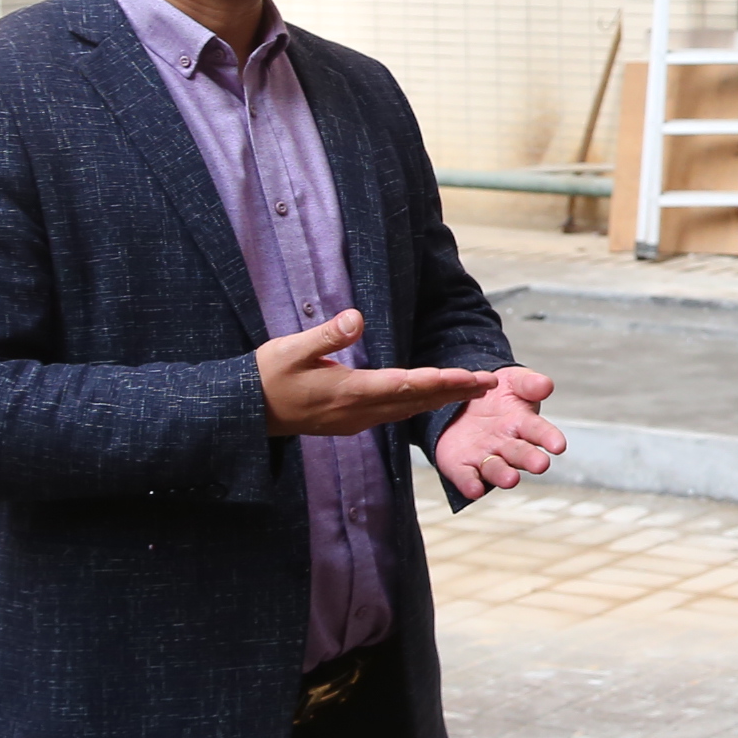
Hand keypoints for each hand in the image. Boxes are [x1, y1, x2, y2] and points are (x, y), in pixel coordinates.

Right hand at [255, 311, 497, 436]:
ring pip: (408, 410)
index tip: (466, 377)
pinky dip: (419, 405)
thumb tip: (356, 317)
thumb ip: (325, 334)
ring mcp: (356, 420)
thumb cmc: (267, 376)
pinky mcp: (351, 421)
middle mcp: (358, 411)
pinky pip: (395, 414)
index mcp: (347, 392)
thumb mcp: (290, 349)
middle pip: (415, 401)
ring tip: (472, 389)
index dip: (437, 381)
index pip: (402, 386)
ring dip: (441, 399)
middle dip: (453, 391)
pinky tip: (432, 398)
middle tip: (489, 382)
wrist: (248, 412)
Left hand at [434, 367, 566, 493]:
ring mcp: (484, 456)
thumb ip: (529, 383)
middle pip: (521, 453)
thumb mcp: (513, 381)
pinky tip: (475, 489)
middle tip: (540, 465)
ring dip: (504, 475)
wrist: (460, 401)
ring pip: (496, 468)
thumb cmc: (494, 393)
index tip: (558, 445)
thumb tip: (545, 385)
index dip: (549, 438)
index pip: (540, 431)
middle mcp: (507, 444)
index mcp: (522, 423)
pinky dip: (470, 484)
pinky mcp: (461, 465)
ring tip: (511, 479)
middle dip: (531, 460)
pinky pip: (466, 476)